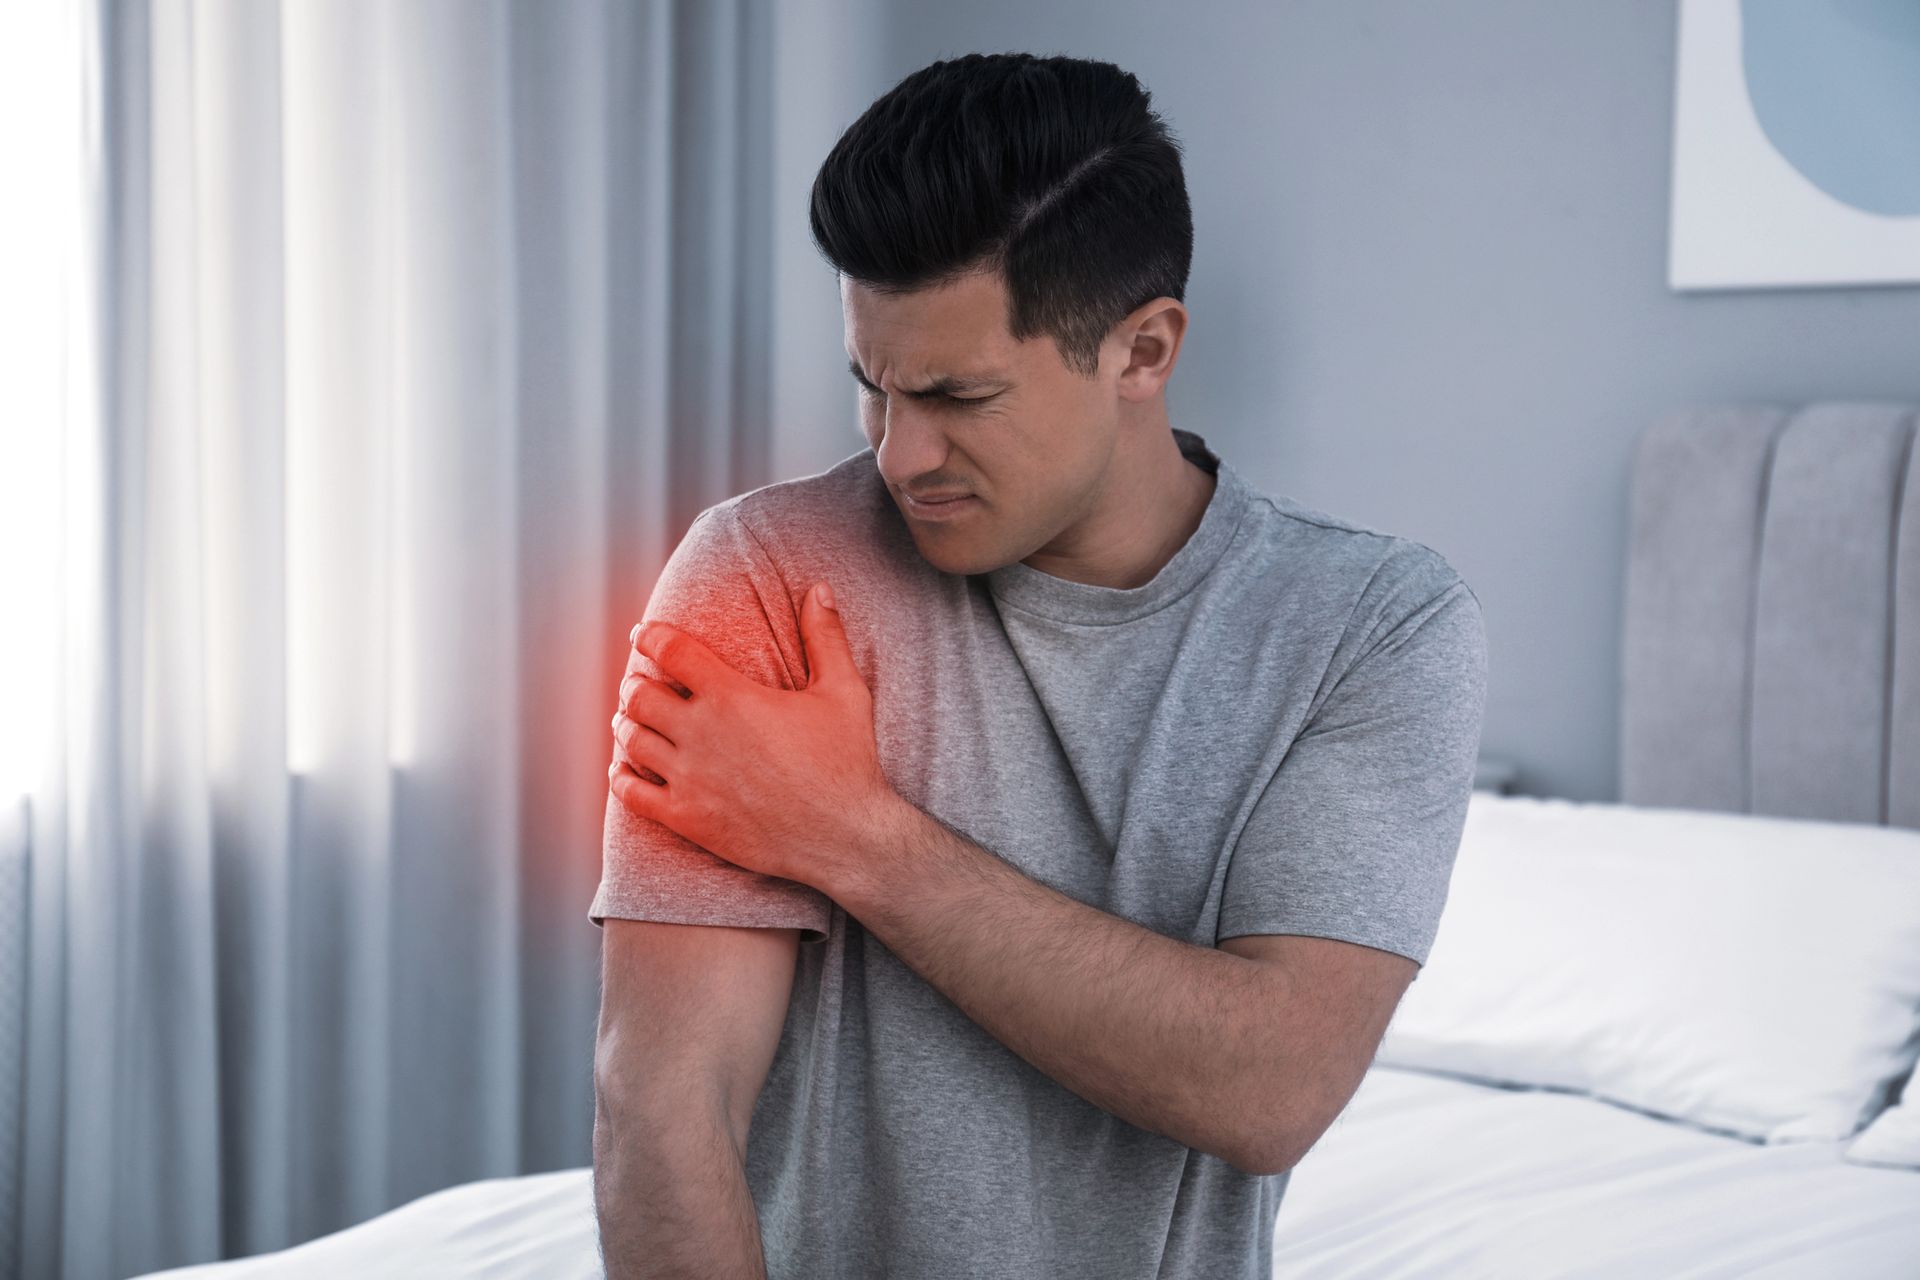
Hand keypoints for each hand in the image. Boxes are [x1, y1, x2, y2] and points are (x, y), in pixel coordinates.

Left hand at [609, 581, 894, 889]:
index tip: (644, 634)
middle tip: (642, 683)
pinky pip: (632, 794)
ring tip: (631, 720)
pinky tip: (624, 770)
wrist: (845, 837)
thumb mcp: (844, 692)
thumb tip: (819, 590)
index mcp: (731, 695)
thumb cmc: (847, 762)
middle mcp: (700, 733)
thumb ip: (825, 637)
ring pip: (632, 740)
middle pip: (639, 695)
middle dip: (637, 683)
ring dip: (627, 725)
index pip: (669, 650)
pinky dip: (622, 777)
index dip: (649, 636)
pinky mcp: (687, 818)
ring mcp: (689, 778)